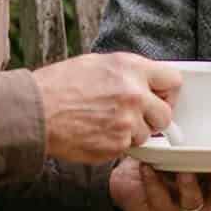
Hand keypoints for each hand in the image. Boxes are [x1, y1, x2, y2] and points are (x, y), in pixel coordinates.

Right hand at [32, 53, 179, 163]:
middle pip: (165, 114)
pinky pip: (128, 147)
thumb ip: (127, 72)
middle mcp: (134, 94)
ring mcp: (127, 121)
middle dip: (154, 119)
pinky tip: (96, 133)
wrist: (36, 111)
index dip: (167, 92)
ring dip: (132, 133)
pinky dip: (115, 144)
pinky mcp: (117, 144)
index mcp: (131, 68)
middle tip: (135, 117)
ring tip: (105, 123)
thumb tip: (146, 81)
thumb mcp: (97, 63)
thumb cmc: (60, 85)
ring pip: (146, 134)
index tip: (159, 98)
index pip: (173, 80)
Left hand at [109, 113, 210, 210]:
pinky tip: (150, 168)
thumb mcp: (204, 138)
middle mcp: (207, 197)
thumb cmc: (170, 156)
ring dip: (189, 183)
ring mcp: (185, 208)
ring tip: (183, 168)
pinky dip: (155, 183)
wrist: (133, 172)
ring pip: (194, 201)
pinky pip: (160, 199)